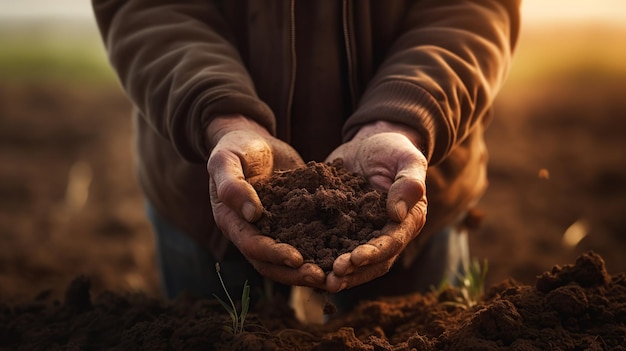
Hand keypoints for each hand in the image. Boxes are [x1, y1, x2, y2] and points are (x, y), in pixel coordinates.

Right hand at [206, 115, 325, 287]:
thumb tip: (251, 214)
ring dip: (311, 268)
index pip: (253, 246)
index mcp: (232, 222)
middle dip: (296, 272)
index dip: (274, 254)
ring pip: (290, 258)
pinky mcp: (292, 223)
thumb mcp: (226, 159)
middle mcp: (251, 233)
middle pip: (272, 263)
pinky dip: (323, 249)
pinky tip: (345, 252)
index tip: (297, 259)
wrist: (253, 140)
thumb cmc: (236, 147)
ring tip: (335, 274)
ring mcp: (273, 231)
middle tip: (322, 277)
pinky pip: (307, 239)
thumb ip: (232, 185)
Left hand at [323, 121, 427, 291]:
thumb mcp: (407, 159)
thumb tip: (396, 214)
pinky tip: (302, 262)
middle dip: (353, 272)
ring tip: (317, 280)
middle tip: (332, 278)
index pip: (392, 243)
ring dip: (336, 273)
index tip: (355, 257)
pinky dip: (320, 256)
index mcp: (407, 221)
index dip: (374, 253)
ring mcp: (364, 234)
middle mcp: (387, 234)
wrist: (370, 143)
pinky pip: (332, 245)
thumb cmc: (394, 149)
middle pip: (372, 261)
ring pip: (353, 261)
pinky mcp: (343, 228)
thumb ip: (409, 183)